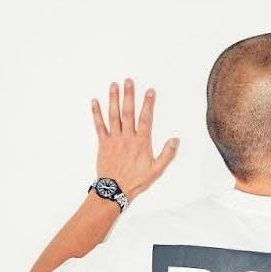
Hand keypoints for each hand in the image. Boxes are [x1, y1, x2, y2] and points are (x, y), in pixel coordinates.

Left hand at [92, 78, 178, 199]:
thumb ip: (167, 154)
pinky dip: (96, 113)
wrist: (115, 190)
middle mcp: (127, 137)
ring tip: (114, 85)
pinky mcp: (103, 143)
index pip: (145, 118)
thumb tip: (175, 140)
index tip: (150, 91)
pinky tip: (94, 102)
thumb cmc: (136, 181)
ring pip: (113, 115)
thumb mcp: (156, 170)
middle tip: (128, 81)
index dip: (148, 104)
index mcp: (141, 142)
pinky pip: (99, 125)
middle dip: (129, 95)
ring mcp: (114, 139)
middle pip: (128, 112)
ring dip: (113, 99)